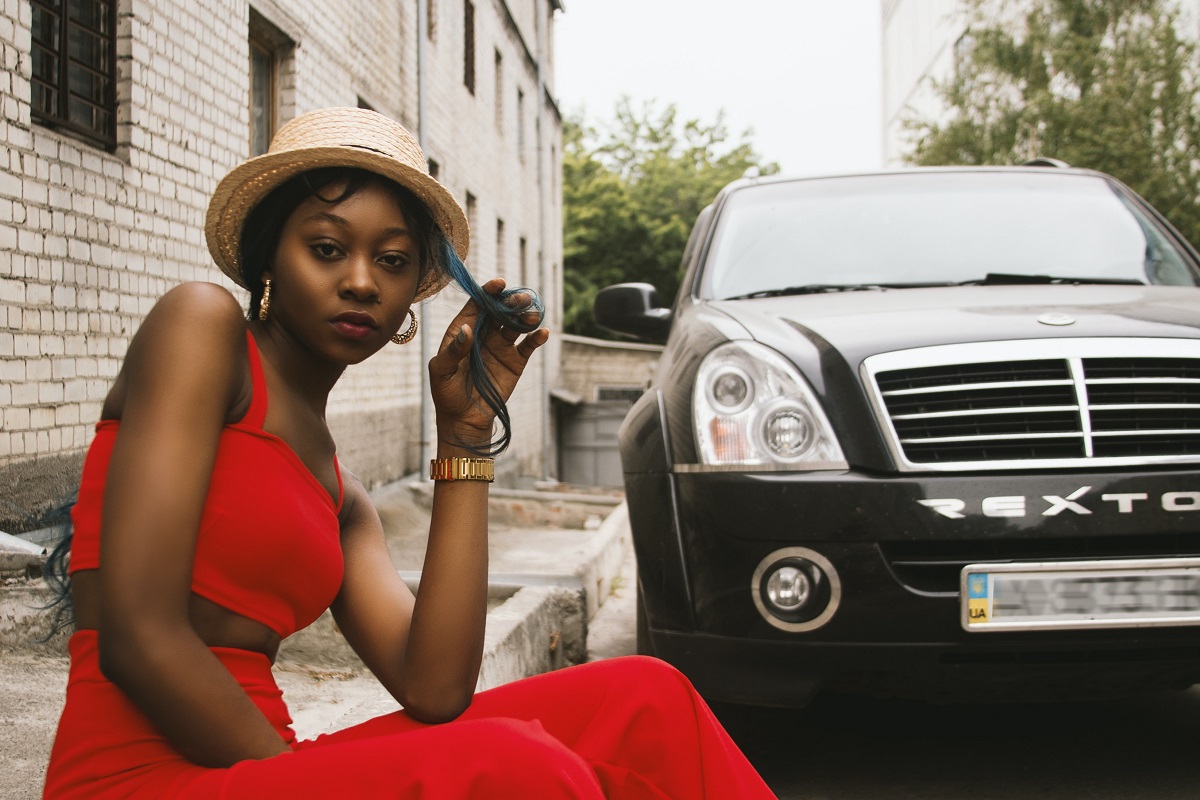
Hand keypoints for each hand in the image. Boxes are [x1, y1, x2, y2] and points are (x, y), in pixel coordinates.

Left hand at [428, 278, 549, 445]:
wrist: (464, 420)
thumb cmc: (447, 394)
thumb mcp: (441, 371)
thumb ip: (453, 350)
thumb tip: (467, 330)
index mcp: (463, 331)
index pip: (477, 305)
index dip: (488, 293)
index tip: (499, 284)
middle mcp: (483, 334)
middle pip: (499, 311)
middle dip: (511, 302)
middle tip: (521, 299)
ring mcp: (501, 347)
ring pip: (516, 325)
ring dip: (525, 317)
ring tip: (533, 316)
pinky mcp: (515, 362)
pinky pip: (528, 345)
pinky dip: (536, 338)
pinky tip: (542, 333)